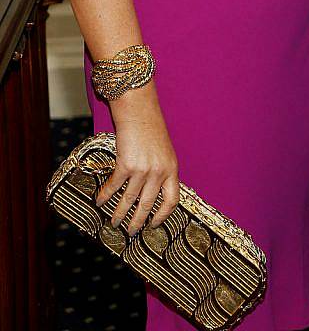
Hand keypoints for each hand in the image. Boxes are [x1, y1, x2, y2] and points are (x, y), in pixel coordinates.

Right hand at [95, 82, 178, 234]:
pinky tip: (100, 201)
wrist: (139, 111)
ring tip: (114, 222)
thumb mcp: (164, 151)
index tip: (154, 224)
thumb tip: (152, 192)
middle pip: (148, 205)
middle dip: (137, 221)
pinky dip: (106, 195)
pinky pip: (114, 186)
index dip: (163, 215)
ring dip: (119, 213)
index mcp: (172, 169)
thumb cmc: (151, 128)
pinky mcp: (126, 165)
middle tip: (130, 232)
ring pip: (129, 199)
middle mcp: (159, 172)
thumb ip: (161, 170)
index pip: (172, 200)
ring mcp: (142, 170)